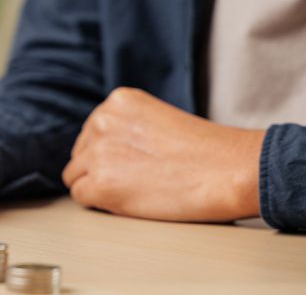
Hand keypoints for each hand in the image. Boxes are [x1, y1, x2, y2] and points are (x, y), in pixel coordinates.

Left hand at [62, 87, 265, 221]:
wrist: (230, 171)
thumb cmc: (206, 152)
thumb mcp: (157, 119)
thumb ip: (126, 129)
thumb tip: (100, 152)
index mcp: (118, 101)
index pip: (92, 132)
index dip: (109, 153)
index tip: (131, 162)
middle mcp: (102, 121)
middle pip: (80, 154)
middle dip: (99, 169)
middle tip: (134, 179)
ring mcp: (98, 152)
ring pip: (75, 176)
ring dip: (97, 186)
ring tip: (133, 190)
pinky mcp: (100, 183)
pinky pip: (80, 197)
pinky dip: (99, 203)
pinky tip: (128, 201)